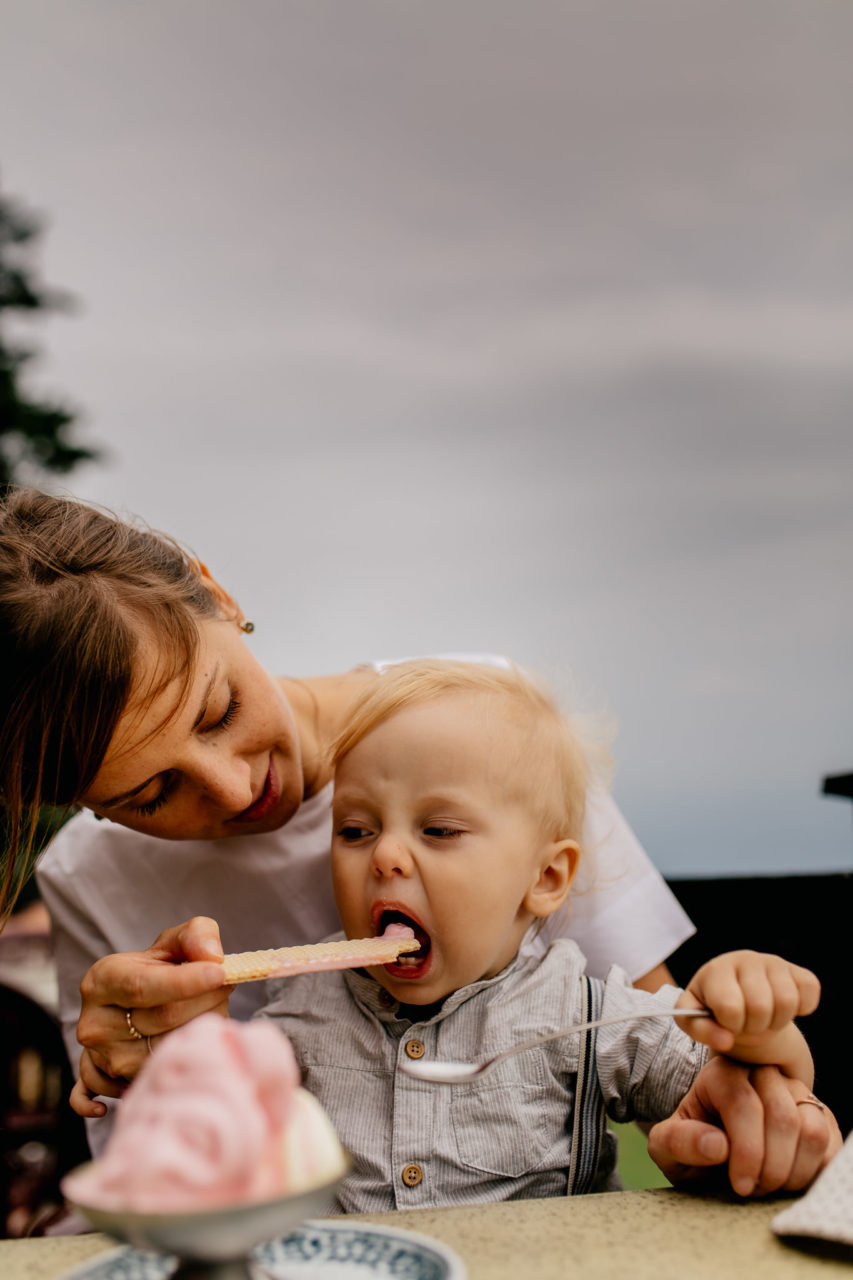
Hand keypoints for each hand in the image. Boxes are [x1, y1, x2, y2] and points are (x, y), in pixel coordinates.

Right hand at [71, 917, 229, 1117]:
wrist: (137, 1003)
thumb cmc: (162, 969)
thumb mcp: (177, 941)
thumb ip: (198, 935)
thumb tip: (213, 957)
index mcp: (103, 979)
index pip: (144, 987)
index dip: (186, 982)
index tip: (221, 975)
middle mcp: (94, 1022)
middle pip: (161, 1019)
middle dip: (205, 1002)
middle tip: (226, 990)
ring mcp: (98, 1057)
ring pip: (161, 1053)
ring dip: (198, 1034)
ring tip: (207, 1013)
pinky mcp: (104, 1084)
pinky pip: (130, 1092)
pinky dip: (151, 1083)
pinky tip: (166, 1074)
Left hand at [647, 1057, 841, 1196]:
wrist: (713, 1150)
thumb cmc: (690, 1146)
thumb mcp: (666, 1147)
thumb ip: (679, 1142)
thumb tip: (717, 1145)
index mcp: (721, 1074)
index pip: (744, 1104)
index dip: (746, 1151)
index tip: (740, 1186)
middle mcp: (761, 1074)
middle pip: (782, 1116)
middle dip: (770, 1166)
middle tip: (754, 1189)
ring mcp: (794, 1091)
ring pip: (811, 1128)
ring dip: (794, 1170)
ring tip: (770, 1186)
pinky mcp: (817, 1114)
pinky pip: (831, 1143)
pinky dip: (814, 1171)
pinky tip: (789, 1180)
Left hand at [675, 950, 818, 1081]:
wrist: (741, 1000)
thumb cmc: (714, 1011)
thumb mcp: (695, 1021)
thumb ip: (702, 1031)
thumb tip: (726, 1040)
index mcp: (716, 971)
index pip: (730, 1006)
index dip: (731, 1024)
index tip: (728, 1022)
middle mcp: (745, 959)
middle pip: (761, 1006)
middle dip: (754, 1026)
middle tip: (747, 1024)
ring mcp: (774, 962)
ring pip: (787, 1001)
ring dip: (776, 1022)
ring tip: (763, 1019)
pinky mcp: (798, 971)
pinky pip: (810, 994)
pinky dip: (801, 1010)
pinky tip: (782, 1009)